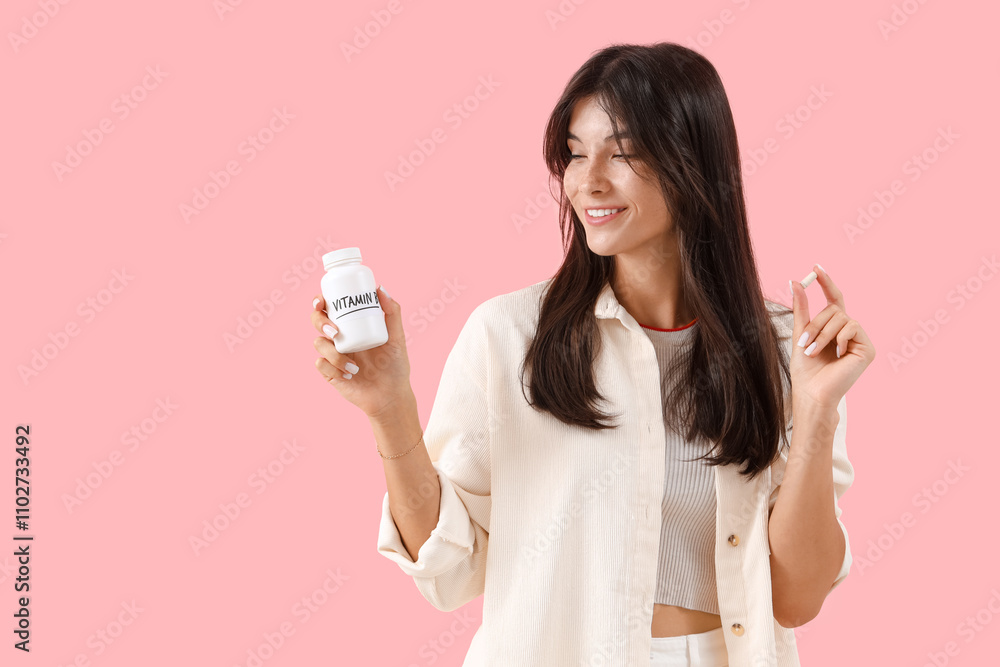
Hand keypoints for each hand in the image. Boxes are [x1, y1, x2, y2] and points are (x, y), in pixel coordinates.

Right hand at [310, 286, 415, 419]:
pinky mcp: (330, 373)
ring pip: (319, 344)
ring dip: (334, 354)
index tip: (322, 301)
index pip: (330, 308)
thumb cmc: (395, 366)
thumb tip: (380, 288)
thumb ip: (393, 313)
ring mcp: (333, 355)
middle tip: (335, 331)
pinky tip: (349, 375)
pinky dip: (333, 368)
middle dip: (320, 322)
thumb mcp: (397, 337)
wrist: (391, 395)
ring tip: (355, 367)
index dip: (320, 301)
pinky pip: (321, 365)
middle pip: (317, 321)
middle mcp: (340, 339)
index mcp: (352, 326)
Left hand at [789, 264, 875, 411]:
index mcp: (833, 327)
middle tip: (804, 344)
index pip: (833, 298)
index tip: (816, 267)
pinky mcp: (868, 348)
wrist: (812, 391)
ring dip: (823, 334)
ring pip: (841, 317)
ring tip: (814, 352)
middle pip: (834, 309)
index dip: (826, 282)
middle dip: (816, 324)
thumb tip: (795, 281)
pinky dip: (839, 338)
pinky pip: (853, 327)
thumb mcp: (801, 333)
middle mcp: (848, 330)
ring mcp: (859, 339)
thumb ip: (801, 308)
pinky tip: (837, 355)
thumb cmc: (805, 369)